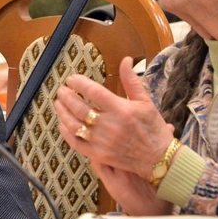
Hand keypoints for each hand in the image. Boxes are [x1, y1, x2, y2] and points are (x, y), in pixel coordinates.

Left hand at [53, 56, 173, 181]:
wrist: (159, 158)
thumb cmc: (153, 128)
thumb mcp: (145, 101)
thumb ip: (131, 80)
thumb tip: (125, 60)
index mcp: (121, 109)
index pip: (93, 92)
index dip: (79, 83)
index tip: (71, 79)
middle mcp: (109, 125)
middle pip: (79, 108)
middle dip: (67, 96)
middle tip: (61, 90)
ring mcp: (103, 142)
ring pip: (74, 125)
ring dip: (63, 112)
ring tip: (58, 103)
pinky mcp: (99, 155)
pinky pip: (77, 143)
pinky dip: (66, 133)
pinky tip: (62, 125)